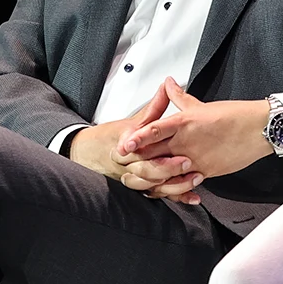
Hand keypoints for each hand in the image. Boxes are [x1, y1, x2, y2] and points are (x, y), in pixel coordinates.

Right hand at [68, 84, 200, 201]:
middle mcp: (128, 166)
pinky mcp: (144, 188)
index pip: (138, 149)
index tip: (165, 147)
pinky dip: (178, 197)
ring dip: (174, 186)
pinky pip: (160, 196)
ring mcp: (135, 179)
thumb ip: (154, 107)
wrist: (88, 155)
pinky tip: (193, 198)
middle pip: (146, 171)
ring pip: (153, 187)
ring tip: (194, 179)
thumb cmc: (111, 137)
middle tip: (186, 162)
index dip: (151, 149)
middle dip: (166, 168)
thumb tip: (167, 86)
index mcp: (125, 147)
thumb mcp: (133, 120)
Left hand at [117, 78, 272, 181]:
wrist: (259, 129)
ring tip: (138, 179)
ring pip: (166, 172)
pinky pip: (184, 183)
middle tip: (124, 163)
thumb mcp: (203, 105)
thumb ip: (180, 98)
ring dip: (151, 176)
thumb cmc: (234, 115)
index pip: (153, 130)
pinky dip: (172, 186)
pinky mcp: (206, 171)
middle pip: (154, 153)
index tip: (124, 144)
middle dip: (137, 160)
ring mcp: (195, 159)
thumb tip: (168, 84)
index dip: (137, 138)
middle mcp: (187, 142)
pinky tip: (163, 187)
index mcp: (184, 122)